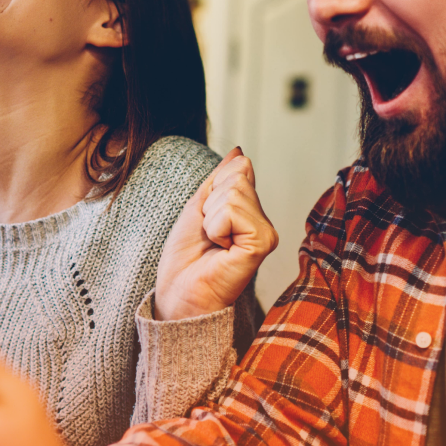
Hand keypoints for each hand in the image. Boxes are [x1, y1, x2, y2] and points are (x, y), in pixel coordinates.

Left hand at [154, 147, 278, 320]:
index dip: (211, 190)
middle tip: (209, 234)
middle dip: (210, 203)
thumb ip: (220, 179)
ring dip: (210, 217)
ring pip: (234, 192)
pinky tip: (220, 249)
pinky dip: (215, 227)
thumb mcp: (199, 206)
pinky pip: (233, 210)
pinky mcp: (262, 244)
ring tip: (214, 242)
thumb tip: (239, 152)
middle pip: (237, 177)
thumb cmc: (186, 258)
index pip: (238, 169)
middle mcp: (263, 222)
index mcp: (250, 212)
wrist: (179, 293)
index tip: (207, 222)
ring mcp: (266, 233)